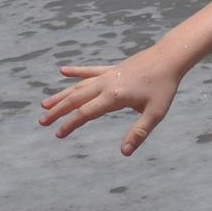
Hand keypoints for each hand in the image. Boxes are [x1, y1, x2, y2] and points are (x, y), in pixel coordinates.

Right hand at [38, 46, 182, 156]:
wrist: (169, 58)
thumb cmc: (164, 87)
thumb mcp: (155, 113)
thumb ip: (139, 132)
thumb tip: (124, 152)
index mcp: (114, 96)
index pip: (86, 113)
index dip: (70, 124)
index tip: (58, 134)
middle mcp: (106, 84)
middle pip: (76, 99)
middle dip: (58, 111)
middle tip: (42, 122)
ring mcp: (107, 75)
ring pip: (79, 86)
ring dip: (61, 95)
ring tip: (44, 104)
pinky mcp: (112, 68)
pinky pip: (90, 70)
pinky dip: (76, 71)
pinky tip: (62, 70)